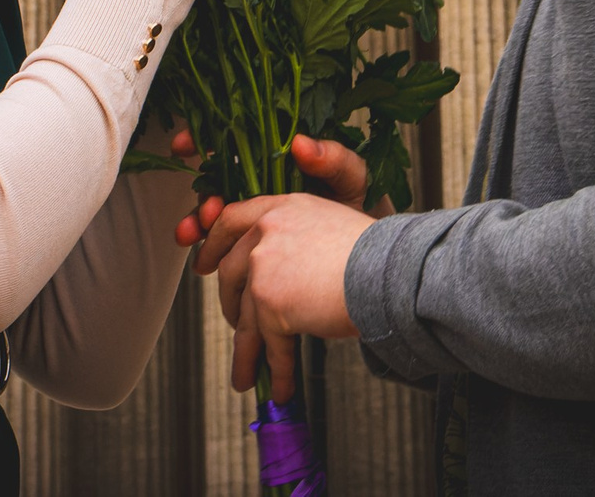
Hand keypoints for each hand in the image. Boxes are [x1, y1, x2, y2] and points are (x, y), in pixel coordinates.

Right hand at [174, 134, 370, 245]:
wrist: (376, 262)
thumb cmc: (367, 212)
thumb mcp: (355, 180)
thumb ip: (334, 159)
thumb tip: (300, 144)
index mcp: (278, 162)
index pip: (233, 143)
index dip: (203, 140)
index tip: (183, 145)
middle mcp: (260, 187)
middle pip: (216, 184)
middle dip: (201, 194)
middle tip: (206, 210)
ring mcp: (256, 220)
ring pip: (215, 218)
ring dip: (198, 225)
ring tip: (195, 235)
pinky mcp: (256, 251)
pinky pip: (226, 250)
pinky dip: (209, 253)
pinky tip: (203, 263)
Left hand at [194, 187, 371, 396]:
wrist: (389, 272)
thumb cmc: (375, 254)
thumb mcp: (328, 225)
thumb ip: (295, 239)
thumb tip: (277, 274)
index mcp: (281, 207)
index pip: (232, 220)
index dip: (213, 245)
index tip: (204, 265)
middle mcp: (267, 231)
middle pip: (230, 274)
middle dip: (229, 307)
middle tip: (233, 327)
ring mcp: (264, 266)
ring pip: (245, 318)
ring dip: (246, 354)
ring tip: (245, 377)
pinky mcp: (271, 302)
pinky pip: (270, 344)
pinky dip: (276, 370)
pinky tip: (280, 387)